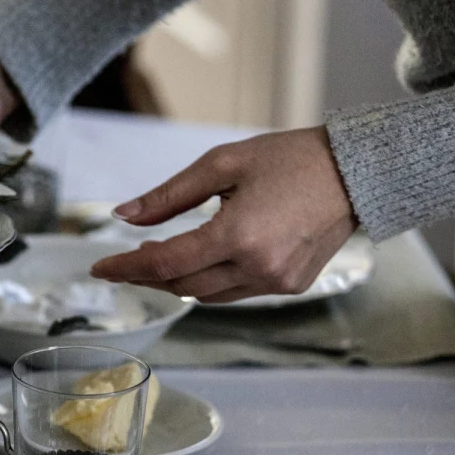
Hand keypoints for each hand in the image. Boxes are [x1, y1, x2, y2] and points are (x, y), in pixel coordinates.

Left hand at [89, 127, 357, 302]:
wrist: (355, 171)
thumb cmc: (288, 158)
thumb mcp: (221, 165)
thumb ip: (168, 196)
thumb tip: (123, 215)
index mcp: (239, 235)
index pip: (165, 263)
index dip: (126, 267)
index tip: (98, 268)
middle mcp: (259, 267)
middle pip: (181, 285)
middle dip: (146, 274)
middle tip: (125, 257)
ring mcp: (278, 282)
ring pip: (207, 295)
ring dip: (176, 280)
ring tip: (157, 254)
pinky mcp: (291, 286)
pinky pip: (235, 293)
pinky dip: (209, 281)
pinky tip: (199, 260)